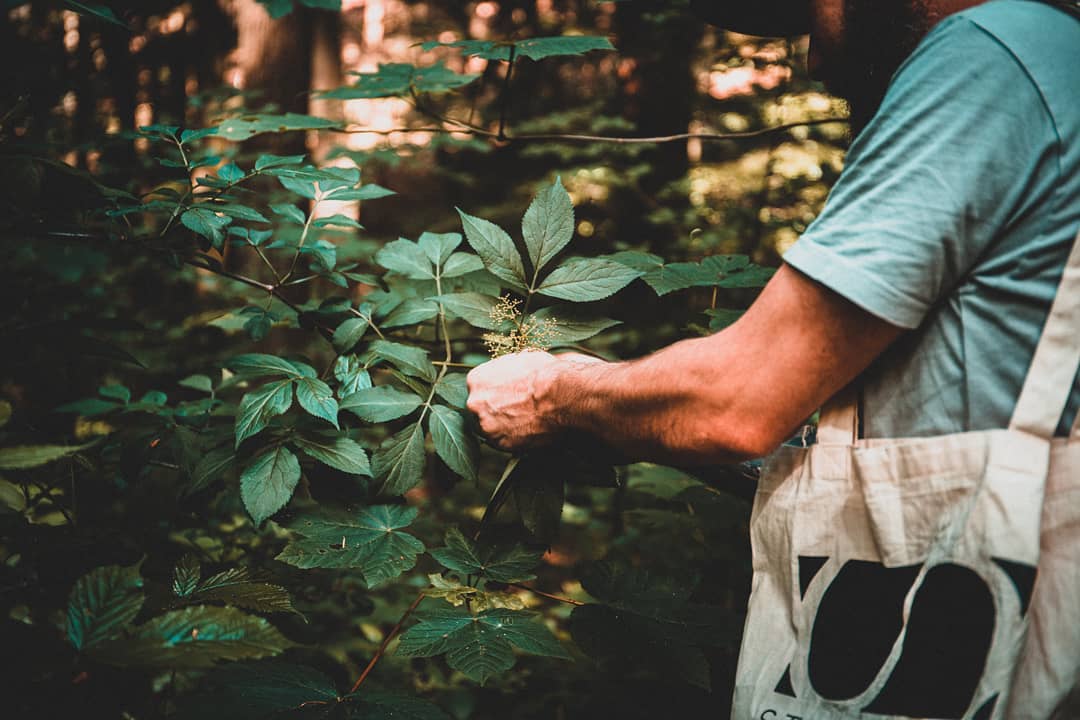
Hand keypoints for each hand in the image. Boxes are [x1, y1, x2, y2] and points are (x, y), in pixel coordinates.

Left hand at [466, 351, 605, 451]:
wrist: (560, 395)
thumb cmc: (543, 374)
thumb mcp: (521, 359)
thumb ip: (508, 368)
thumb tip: (514, 367)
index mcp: (476, 379)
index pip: (479, 388)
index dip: (495, 392)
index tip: (508, 395)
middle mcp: (474, 403)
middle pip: (480, 409)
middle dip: (495, 409)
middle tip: (516, 409)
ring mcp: (485, 425)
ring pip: (490, 428)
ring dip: (502, 426)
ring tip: (524, 420)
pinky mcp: (500, 443)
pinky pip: (503, 442)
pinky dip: (513, 439)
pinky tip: (528, 430)